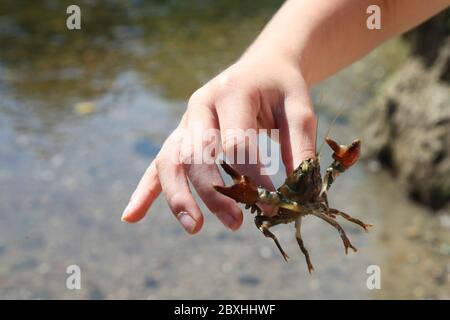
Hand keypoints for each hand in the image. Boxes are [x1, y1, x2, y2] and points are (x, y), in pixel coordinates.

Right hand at [121, 49, 316, 233]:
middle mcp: (201, 105)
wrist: (261, 68)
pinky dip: (145, 191)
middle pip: (197, 153)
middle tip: (236, 223)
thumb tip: (297, 196)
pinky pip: (159, 164)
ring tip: (194, 228)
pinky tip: (131, 216)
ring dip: (178, 196)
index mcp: (231, 92)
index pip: (236, 142)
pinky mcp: (181, 135)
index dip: (253, 177)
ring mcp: (186, 121)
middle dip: (213, 192)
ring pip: (172, 159)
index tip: (273, 205)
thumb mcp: (299, 109)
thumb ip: (299, 148)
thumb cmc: (281, 89)